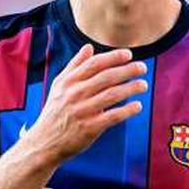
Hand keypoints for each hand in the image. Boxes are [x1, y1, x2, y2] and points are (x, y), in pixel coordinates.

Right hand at [20, 44, 147, 164]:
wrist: (44, 142)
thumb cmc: (55, 111)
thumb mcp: (59, 85)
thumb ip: (74, 65)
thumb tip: (89, 47)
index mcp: (69, 81)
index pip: (95, 64)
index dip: (113, 57)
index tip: (128, 54)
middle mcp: (75, 94)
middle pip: (106, 77)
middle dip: (127, 70)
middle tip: (142, 68)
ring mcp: (83, 111)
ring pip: (112, 95)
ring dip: (131, 88)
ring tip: (143, 85)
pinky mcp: (89, 128)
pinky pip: (112, 116)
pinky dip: (127, 110)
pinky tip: (138, 106)